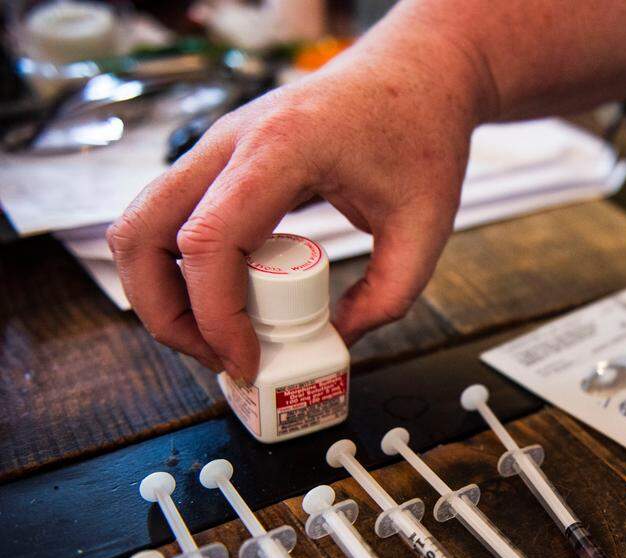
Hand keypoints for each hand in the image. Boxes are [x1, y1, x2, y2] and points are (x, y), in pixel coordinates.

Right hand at [108, 29, 490, 379]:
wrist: (415, 73)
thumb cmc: (421, 132)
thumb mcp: (426, 227)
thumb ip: (388, 296)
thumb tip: (335, 343)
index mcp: (281, 147)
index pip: (210, 240)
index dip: (215, 315)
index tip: (246, 359)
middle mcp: (231, 140)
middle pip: (143, 234)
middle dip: (166, 313)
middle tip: (218, 358)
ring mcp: (218, 146)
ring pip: (142, 225)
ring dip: (164, 293)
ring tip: (220, 338)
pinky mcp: (221, 161)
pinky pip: (172, 219)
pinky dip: (181, 269)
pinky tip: (228, 302)